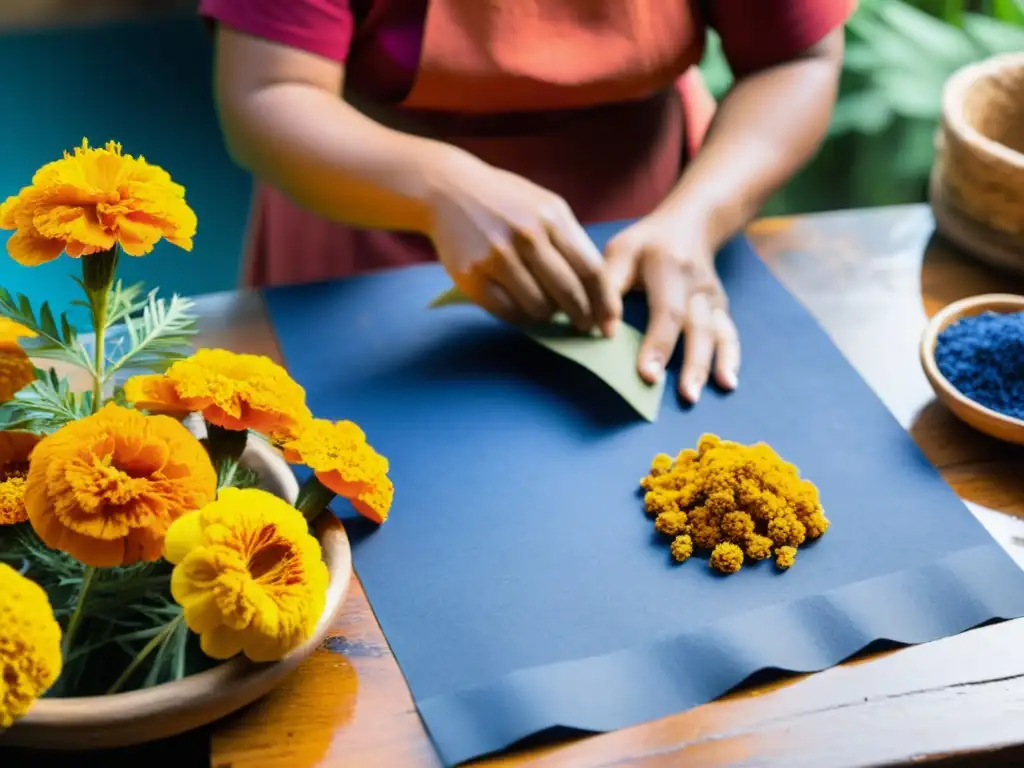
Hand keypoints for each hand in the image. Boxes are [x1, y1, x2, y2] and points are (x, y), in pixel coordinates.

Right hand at [427, 154, 620, 334]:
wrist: (449, 190)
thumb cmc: (506, 201)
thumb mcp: (546, 206)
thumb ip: (572, 241)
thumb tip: (598, 290)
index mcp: (553, 217)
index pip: (592, 270)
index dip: (605, 303)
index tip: (610, 324)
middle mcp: (527, 236)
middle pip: (569, 293)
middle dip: (581, 317)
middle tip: (582, 325)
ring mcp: (497, 256)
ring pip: (539, 308)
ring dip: (547, 316)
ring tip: (545, 308)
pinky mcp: (472, 276)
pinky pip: (508, 312)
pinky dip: (520, 317)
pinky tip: (521, 306)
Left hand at [604, 212, 739, 403]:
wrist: (690, 223)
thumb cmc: (646, 244)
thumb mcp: (620, 252)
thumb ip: (607, 287)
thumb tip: (602, 331)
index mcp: (668, 267)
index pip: (666, 310)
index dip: (658, 343)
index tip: (648, 374)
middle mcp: (696, 284)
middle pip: (697, 327)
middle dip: (691, 363)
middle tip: (684, 395)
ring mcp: (713, 297)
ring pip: (716, 334)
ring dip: (710, 366)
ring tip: (699, 394)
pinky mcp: (721, 307)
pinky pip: (729, 333)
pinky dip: (731, 358)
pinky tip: (728, 382)